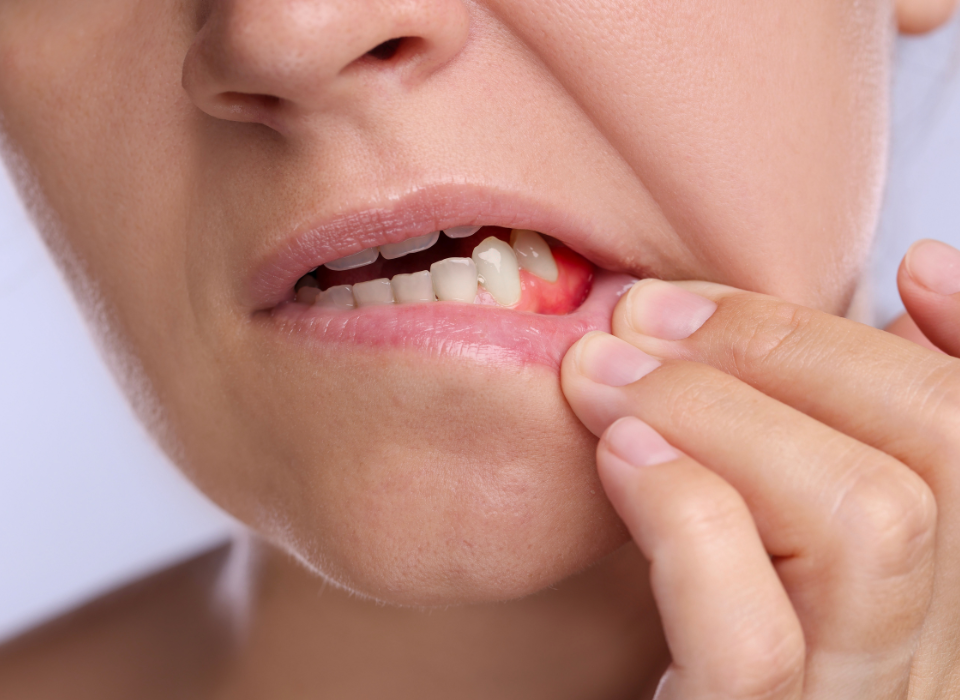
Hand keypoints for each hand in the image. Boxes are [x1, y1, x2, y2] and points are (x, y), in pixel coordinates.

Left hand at [560, 238, 959, 697]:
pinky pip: (753, 639)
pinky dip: (685, 514)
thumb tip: (926, 273)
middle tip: (645, 314)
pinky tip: (619, 456)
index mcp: (944, 595)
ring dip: (716, 410)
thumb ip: (840, 420)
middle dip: (783, 348)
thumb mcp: (774, 509)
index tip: (904, 264)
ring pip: (866, 524)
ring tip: (605, 374)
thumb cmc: (690, 616)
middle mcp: (929, 660)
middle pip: (938, 452)